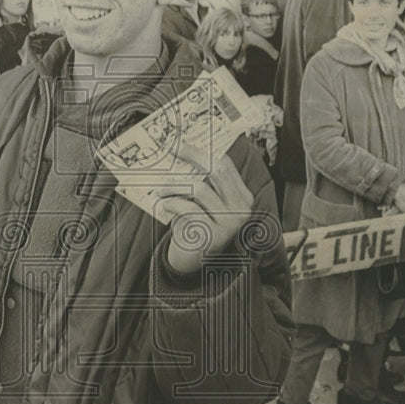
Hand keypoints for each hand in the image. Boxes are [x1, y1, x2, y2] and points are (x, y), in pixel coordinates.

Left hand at [156, 148, 253, 273]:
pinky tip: (165, 205)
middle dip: (194, 157)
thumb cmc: (196, 224)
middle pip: (218, 171)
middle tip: (174, 151)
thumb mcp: (203, 202)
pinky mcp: (215, 235)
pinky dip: (174, 204)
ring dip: (176, 186)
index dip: (204, 151)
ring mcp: (231, 222)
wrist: (193, 259)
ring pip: (201, 189)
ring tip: (162, 189)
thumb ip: (202, 181)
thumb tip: (183, 152)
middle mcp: (242, 208)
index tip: (183, 144)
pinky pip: (190, 209)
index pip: (226, 165)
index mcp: (242, 196)